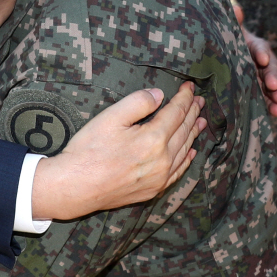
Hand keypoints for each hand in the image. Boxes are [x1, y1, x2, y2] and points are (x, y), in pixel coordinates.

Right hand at [32, 82, 205, 219]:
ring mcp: (159, 177)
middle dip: (193, 113)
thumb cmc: (89, 150)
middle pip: (184, 131)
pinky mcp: (152, 190)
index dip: (185, 98)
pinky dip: (187, 159)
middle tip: (200, 101)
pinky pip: (177, 172)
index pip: (176, 112)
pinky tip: (190, 153)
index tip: (190, 86)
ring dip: (193, 134)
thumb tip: (159, 95)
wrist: (75, 187)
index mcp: (153, 139)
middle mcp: (162, 160)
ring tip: (201, 122)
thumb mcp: (110, 117)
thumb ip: (138, 102)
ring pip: (184, 151)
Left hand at [233, 3, 276, 116]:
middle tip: (274, 86)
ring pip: (271, 85)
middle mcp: (262, 62)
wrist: (225, 52)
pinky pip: (266, 97)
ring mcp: (261, 77)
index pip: (260, 47)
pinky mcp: (257, 90)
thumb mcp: (229, 29)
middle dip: (272, 77)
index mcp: (255, 46)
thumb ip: (233, 20)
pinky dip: (271, 105)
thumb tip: (236, 8)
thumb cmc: (228, 39)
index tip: (262, 59)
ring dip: (276, 94)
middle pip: (270, 69)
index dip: (261, 53)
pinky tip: (276, 112)